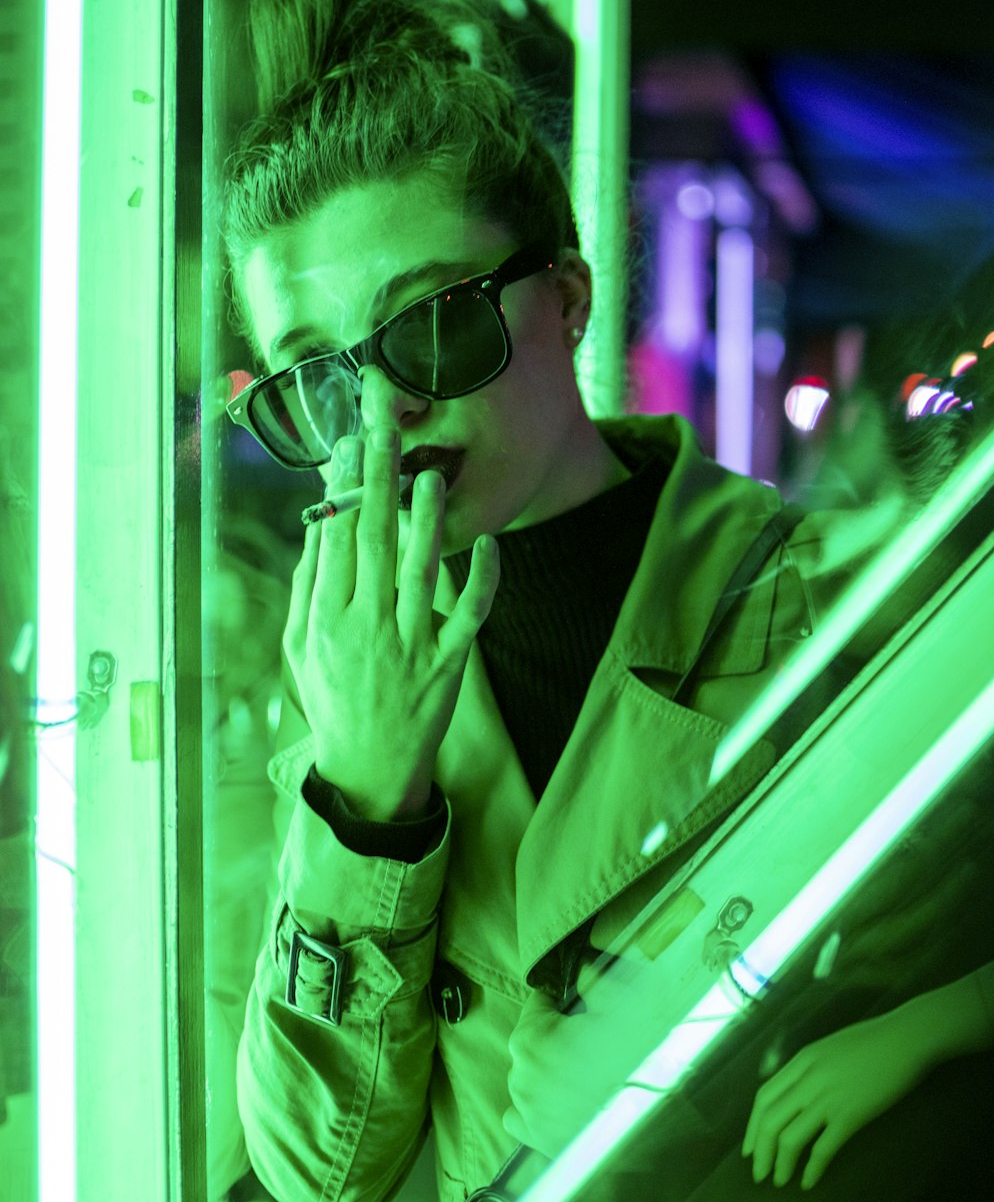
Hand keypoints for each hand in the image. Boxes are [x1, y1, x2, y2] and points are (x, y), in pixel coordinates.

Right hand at [283, 427, 499, 820]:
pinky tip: (487, 544)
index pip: (334, 541)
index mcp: (325, 619)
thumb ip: (306, 587)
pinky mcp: (447, 665)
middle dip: (378, 483)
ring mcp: (408, 646)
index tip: (348, 443)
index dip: (342, 489)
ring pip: (418, 572)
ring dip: (425, 520)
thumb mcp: (299, 647)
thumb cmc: (332, 698)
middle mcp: (365, 628)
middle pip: (372, 543)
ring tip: (429, 474)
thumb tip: (317, 528)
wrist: (369, 769)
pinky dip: (481, 580)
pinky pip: (468, 616)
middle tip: (384, 431)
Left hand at [504, 960, 674, 1159]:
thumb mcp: (619, 1004)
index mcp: (530, 1038)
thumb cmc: (635, 1061)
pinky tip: (564, 1104)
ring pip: (530, 1074)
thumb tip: (579, 964)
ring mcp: (525, 1110)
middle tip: (597, 1044)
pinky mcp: (535, 1139)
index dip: (565, 1001)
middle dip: (559, 1035)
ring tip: (591, 1076)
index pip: (539, 1002)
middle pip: (534, 1038)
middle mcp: (518, 1074)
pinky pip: (522, 1114)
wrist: (653, 1125)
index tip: (588, 1009)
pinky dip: (537, 1106)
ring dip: (552, 1070)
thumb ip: (591, 978)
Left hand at [741, 1009, 932, 1189]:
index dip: (753, 1127)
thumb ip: (809, 1069)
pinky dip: (813, 1168)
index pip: (764, 1098)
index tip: (750, 1149)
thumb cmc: (872, 1040)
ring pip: (790, 1137)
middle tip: (759, 1174)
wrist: (904, 1038)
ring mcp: (827, 1097)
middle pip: (770, 1120)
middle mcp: (807, 1080)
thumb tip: (795, 1094)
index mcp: (800, 1061)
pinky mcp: (851, 1115)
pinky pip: (823, 1147)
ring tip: (780, 1182)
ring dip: (781, 1164)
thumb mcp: (828, 1048)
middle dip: (761, 1151)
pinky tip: (809, 1182)